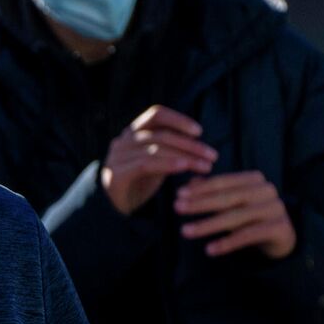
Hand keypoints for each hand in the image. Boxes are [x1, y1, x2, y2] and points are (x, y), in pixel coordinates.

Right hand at [101, 105, 217, 214]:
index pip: (156, 115)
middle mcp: (124, 141)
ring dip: (185, 156)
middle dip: (190, 145)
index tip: (199, 132)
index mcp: (133, 133)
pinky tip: (184, 168)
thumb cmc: (138, 183)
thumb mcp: (156, 163)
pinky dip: (167, 164)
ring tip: (205, 167)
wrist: (111, 209)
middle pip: (162, 134)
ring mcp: (118, 157)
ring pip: (156, 148)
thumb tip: (201, 148)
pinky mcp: (117, 174)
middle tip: (212, 156)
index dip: (178, 120)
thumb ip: (171, 151)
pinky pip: (146, 164)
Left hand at [176, 171, 296, 258]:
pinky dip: (227, 243)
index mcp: (254, 179)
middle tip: (176, 208)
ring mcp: (275, 208)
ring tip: (185, 231)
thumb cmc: (252, 215)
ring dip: (208, 225)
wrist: (282, 236)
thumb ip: (213, 191)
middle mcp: (266, 190)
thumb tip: (189, 183)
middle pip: (227, 198)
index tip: (178, 195)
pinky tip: (209, 250)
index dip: (200, 188)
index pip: (223, 182)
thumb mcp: (232, 202)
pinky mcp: (280, 228)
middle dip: (200, 203)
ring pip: (236, 217)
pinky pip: (248, 235)